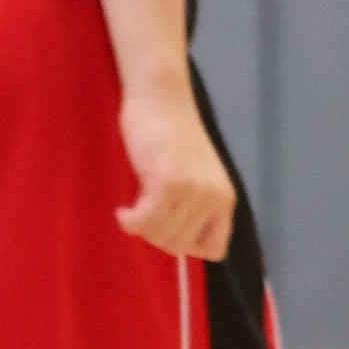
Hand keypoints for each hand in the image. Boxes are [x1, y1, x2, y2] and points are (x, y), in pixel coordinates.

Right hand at [115, 89, 241, 262]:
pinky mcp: (169, 182)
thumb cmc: (170, 136)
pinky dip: (130, 222)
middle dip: (155, 236)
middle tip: (141, 214)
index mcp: (225, 199)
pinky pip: (145, 222)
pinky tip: (123, 211)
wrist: (161, 98)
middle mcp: (215, 198)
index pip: (214, 249)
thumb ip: (194, 207)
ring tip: (133, 209)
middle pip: (180, 246)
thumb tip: (175, 244)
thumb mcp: (195, 176)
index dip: (185, 245)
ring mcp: (193, 191)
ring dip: (140, 228)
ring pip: (161, 236)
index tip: (165, 228)